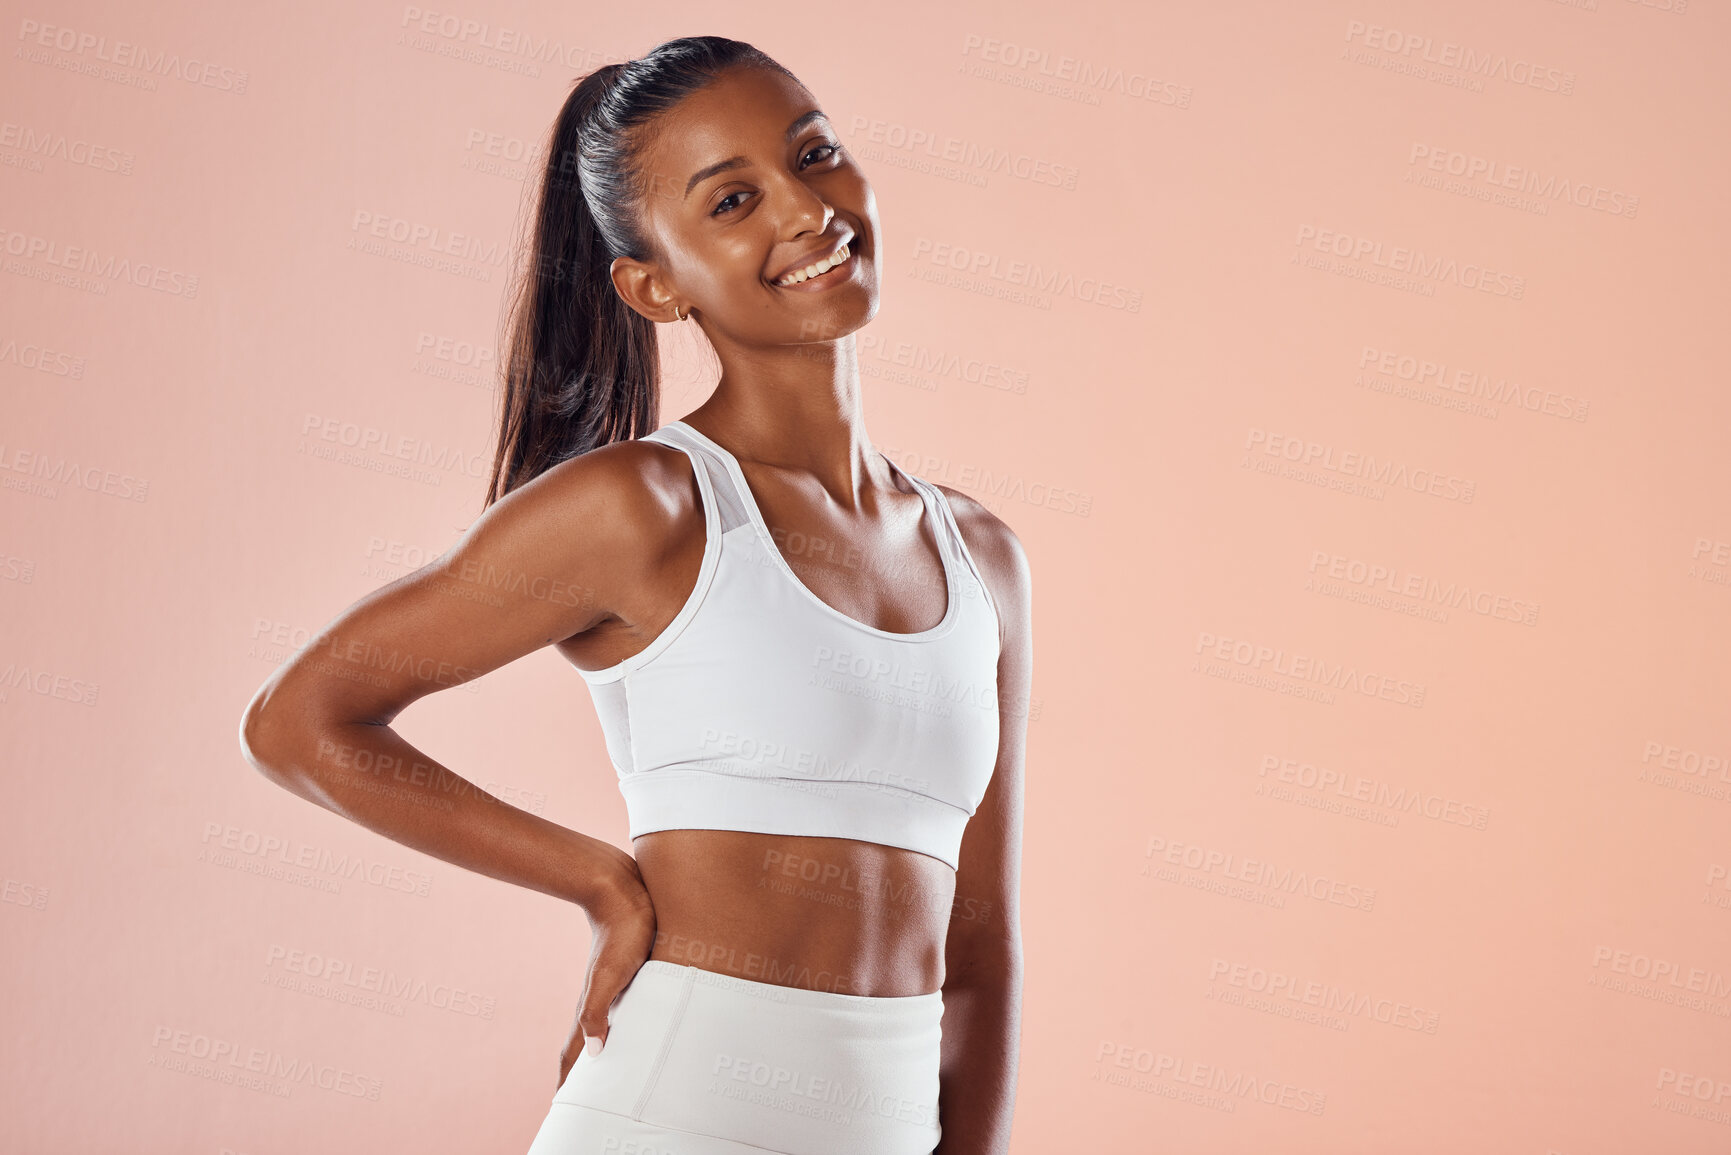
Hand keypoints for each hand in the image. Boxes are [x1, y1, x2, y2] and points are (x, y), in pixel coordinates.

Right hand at [558, 852, 656, 1086]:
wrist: (623, 892)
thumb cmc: (622, 934)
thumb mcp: (611, 976)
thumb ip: (597, 1014)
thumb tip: (593, 1055)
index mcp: (590, 1007)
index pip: (573, 1055)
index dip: (567, 1083)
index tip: (563, 1108)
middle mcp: (597, 1001)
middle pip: (583, 1046)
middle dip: (580, 1076)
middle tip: (582, 1101)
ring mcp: (610, 987)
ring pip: (602, 1029)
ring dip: (601, 1053)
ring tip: (606, 1075)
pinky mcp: (627, 973)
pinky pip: (621, 1011)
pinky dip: (621, 1029)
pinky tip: (634, 1030)